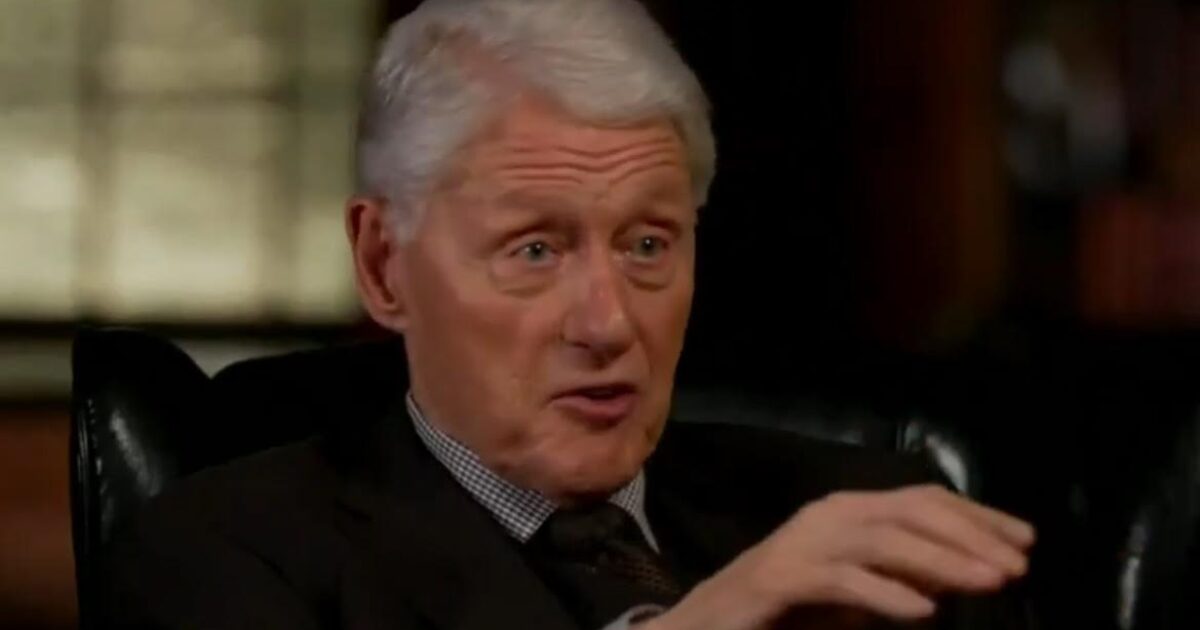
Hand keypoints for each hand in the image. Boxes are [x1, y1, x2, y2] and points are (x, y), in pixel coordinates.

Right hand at [641, 484, 1034, 629]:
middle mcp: (827, 514)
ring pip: (882, 540)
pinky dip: (886, 594)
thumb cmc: (787, 610)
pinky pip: (842, 580)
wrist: (708, 625)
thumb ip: (903, 575)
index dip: (978, 516)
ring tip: (988, 583)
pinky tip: (924, 612)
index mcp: (848, 510)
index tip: (1026, 541)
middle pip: (909, 511)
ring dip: (942, 561)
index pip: (923, 500)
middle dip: (970, 535)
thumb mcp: (858, 590)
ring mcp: (802, 543)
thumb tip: (962, 569)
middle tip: (1018, 565)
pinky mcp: (781, 578)